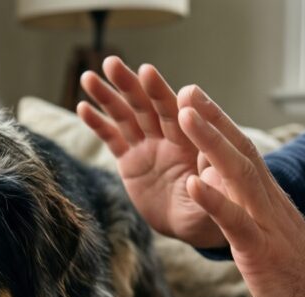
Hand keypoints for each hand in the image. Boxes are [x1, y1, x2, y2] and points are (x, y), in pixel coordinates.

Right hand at [78, 57, 226, 247]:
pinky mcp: (131, 162)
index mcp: (192, 141)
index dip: (161, 93)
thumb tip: (200, 178)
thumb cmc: (218, 211)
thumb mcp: (221, 202)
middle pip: (146, 106)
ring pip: (125, 117)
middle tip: (111, 62)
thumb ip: (210, 187)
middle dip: (129, 84)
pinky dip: (98, 124)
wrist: (197, 225)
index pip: (176, 112)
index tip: (147, 72)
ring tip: (88, 78)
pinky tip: (83, 107)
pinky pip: (112, 139)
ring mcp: (148, 147)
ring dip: (107, 97)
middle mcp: (169, 137)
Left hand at [175, 85, 304, 296]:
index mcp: (265, 198)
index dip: (216, 123)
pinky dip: (215, 201)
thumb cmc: (292, 270)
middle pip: (238, 150)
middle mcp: (266, 202)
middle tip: (183, 90)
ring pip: (237, 175)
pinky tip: (193, 183)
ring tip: (184, 117)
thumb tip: (215, 180)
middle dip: (211, 119)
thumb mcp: (262, 231)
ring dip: (210, 144)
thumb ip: (242, 205)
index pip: (240, 150)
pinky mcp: (261, 251)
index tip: (191, 97)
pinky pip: (237, 222)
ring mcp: (265, 224)